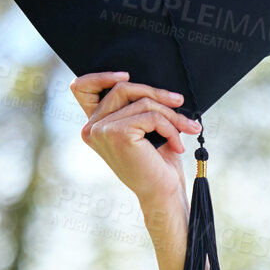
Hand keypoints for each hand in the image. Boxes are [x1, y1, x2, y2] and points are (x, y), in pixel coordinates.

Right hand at [70, 70, 201, 207]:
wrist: (161, 194)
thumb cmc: (156, 164)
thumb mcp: (144, 130)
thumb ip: (138, 108)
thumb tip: (155, 86)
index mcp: (94, 126)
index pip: (81, 88)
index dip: (100, 76)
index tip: (126, 75)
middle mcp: (91, 128)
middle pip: (122, 88)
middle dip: (156, 94)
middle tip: (180, 102)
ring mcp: (101, 131)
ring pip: (142, 102)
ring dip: (171, 114)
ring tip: (188, 128)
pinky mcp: (118, 134)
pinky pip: (152, 116)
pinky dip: (171, 127)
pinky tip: (178, 144)